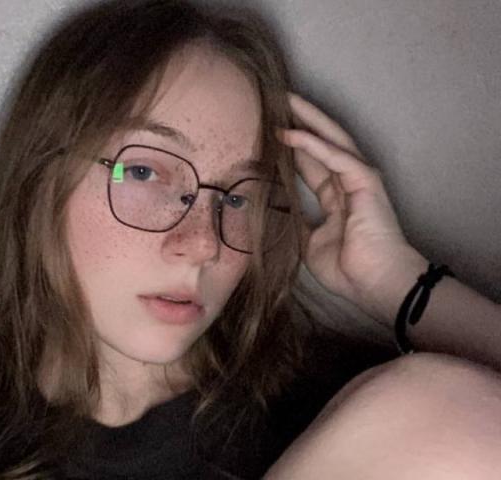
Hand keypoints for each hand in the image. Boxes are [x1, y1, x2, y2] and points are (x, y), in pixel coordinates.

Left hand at [276, 93, 427, 323]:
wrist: (372, 283)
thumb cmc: (347, 268)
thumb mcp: (308, 243)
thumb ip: (297, 223)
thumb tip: (278, 214)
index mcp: (336, 195)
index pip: (309, 162)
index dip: (290, 145)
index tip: (266, 129)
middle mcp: (347, 180)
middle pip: (319, 141)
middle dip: (298, 119)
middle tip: (273, 99)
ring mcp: (358, 177)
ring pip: (330, 138)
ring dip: (306, 119)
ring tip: (283, 99)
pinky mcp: (364, 180)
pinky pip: (336, 156)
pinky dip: (313, 144)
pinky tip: (290, 133)